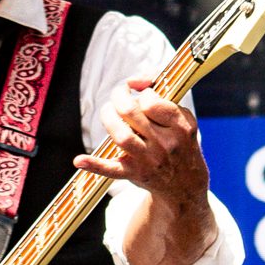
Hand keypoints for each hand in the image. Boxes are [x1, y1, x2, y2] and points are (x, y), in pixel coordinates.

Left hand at [76, 77, 209, 206]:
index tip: (142, 96)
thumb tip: (132, 81)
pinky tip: (79, 160)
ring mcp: (149, 161)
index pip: (152, 103)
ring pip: (122, 137)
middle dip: (118, 98)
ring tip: (108, 111)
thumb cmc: (178, 140)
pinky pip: (112, 171)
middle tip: (118, 96)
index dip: (142, 94)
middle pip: (131, 114)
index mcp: (180, 127)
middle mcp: (165, 145)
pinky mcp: (134, 174)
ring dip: (108, 118)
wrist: (185, 182)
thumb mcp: (181, 114)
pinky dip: (94, 165)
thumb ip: (160, 89)